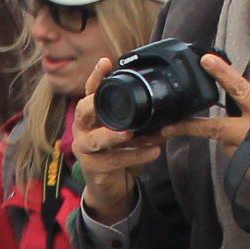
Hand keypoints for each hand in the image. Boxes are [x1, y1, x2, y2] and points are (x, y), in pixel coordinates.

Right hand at [68, 56, 160, 220]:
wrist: (110, 186)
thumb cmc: (117, 152)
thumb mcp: (127, 131)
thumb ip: (138, 118)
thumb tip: (166, 103)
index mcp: (91, 115)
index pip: (90, 91)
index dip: (97, 77)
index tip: (106, 62)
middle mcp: (83, 129)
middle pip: (83, 110)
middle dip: (94, 102)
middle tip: (110, 99)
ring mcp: (85, 148)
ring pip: (97, 139)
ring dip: (113, 135)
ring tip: (130, 133)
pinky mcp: (93, 166)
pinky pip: (115, 159)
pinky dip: (136, 155)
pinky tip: (153, 152)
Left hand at [167, 54, 249, 212]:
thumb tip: (245, 116)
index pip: (242, 90)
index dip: (223, 74)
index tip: (206, 61)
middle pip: (213, 129)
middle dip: (187, 127)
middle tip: (165, 126)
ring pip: (228, 147)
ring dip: (235, 144)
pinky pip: (241, 164)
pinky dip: (249, 161)